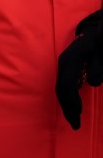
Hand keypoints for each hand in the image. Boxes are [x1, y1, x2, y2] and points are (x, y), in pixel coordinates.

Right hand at [56, 9, 102, 129]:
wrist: (94, 32)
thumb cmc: (99, 43)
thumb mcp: (101, 53)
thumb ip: (98, 66)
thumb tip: (93, 83)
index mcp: (72, 59)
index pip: (67, 83)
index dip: (71, 100)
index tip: (79, 114)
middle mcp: (64, 62)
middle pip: (61, 88)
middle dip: (67, 107)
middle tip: (75, 125)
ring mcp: (63, 64)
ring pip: (60, 87)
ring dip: (66, 105)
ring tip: (73, 120)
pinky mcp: (65, 67)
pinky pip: (62, 85)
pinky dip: (66, 98)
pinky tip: (72, 107)